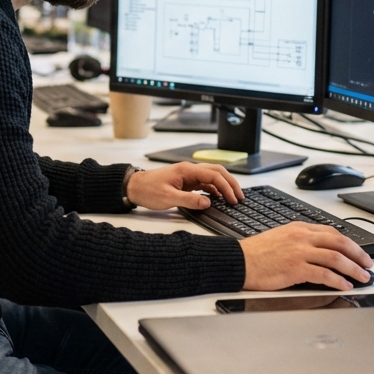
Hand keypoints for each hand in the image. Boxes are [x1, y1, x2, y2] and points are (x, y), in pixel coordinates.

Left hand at [126, 162, 242, 210]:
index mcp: (186, 170)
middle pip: (217, 172)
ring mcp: (188, 175)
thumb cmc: (147, 190)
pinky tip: (218, 198)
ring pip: (212, 177)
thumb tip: (208, 202)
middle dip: (230, 183)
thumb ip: (189, 200)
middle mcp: (189, 170)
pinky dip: (214, 189)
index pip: (213, 175)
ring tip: (233, 198)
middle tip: (239, 197)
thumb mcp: (168, 198)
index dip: (226, 187)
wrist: (133, 187)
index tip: (233, 199)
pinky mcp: (185, 182)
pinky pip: (204, 183)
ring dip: (224, 186)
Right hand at [238, 222, 373, 290]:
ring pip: (336, 258)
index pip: (331, 232)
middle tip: (368, 264)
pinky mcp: (296, 268)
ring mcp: (299, 252)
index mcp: (297, 228)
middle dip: (358, 254)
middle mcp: (301, 237)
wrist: (239, 261)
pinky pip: (324, 274)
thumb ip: (299, 240)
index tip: (357, 252)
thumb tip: (319, 252)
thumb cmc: (255, 253)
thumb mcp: (279, 237)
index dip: (349, 243)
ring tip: (362, 277)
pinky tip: (345, 286)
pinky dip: (338, 281)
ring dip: (353, 269)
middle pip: (339, 242)